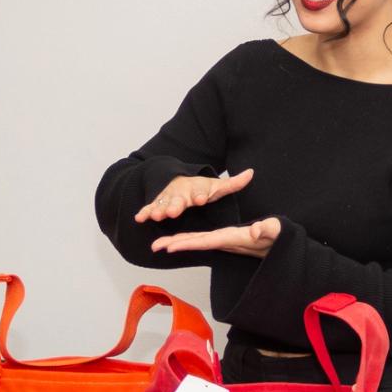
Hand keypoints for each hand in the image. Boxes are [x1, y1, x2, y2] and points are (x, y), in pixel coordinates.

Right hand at [135, 167, 254, 222]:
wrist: (178, 181)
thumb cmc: (200, 188)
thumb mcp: (217, 186)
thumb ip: (233, 183)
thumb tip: (251, 173)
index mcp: (197, 189)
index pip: (200, 191)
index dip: (200, 195)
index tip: (200, 198)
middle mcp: (181, 193)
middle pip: (179, 199)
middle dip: (176, 204)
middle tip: (173, 211)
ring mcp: (168, 198)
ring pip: (163, 203)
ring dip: (159, 209)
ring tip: (157, 215)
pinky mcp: (158, 204)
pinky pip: (150, 207)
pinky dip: (145, 212)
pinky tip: (139, 218)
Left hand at [151, 216, 280, 257]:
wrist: (282, 244)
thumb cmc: (279, 238)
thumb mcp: (276, 230)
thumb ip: (267, 229)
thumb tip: (256, 230)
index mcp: (232, 238)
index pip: (205, 241)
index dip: (187, 243)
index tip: (170, 247)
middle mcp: (224, 241)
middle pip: (195, 243)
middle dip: (174, 244)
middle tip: (154, 246)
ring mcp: (223, 240)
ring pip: (196, 241)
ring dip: (177, 242)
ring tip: (158, 244)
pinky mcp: (225, 238)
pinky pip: (202, 239)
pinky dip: (187, 239)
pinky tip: (176, 239)